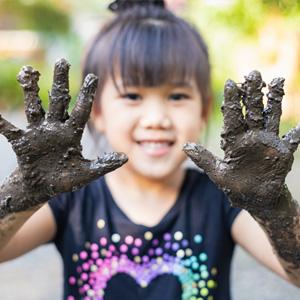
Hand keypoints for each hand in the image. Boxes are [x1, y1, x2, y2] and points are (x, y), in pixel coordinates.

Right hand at [0, 59, 126, 210]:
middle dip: (59, 82)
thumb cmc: (66, 179)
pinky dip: (0, 123)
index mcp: (72, 133)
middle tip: (61, 60)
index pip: (80, 110)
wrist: (44, 188)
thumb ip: (105, 164)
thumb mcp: (87, 172)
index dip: (86, 94)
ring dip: (31, 92)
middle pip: (58, 101)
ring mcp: (38, 133)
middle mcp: (55, 128)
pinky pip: (9, 130)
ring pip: (34, 108)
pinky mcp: (22, 143)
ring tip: (28, 71)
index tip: (92, 76)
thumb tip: (126, 158)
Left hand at [184, 71, 299, 210]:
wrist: (254, 198)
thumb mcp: (217, 173)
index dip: (233, 101)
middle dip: (253, 93)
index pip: (234, 116)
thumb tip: (184, 147)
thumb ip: (204, 159)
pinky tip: (298, 127)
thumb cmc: (234, 186)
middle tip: (254, 73)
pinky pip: (291, 142)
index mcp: (235, 140)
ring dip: (275, 100)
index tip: (231, 83)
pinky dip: (295, 135)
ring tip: (277, 80)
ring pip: (272, 117)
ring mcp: (268, 143)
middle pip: (253, 111)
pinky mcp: (283, 153)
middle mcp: (252, 137)